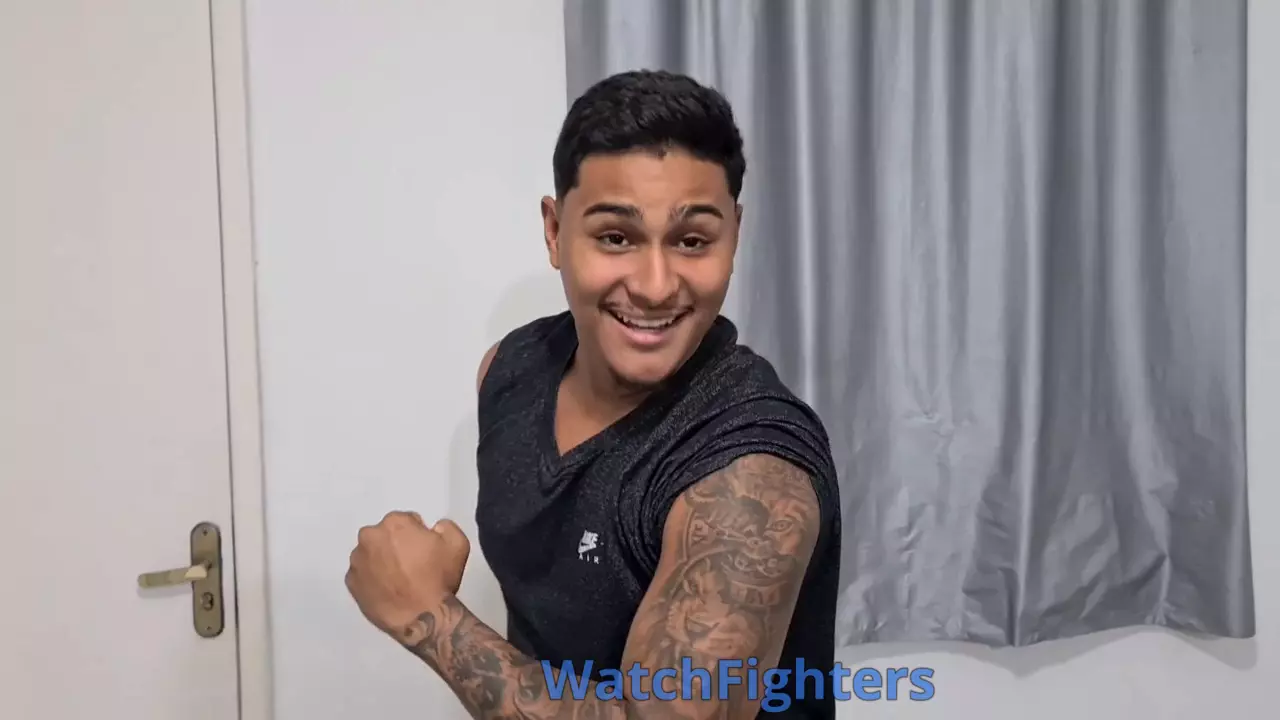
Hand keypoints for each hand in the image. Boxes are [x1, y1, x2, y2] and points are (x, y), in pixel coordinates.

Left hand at [345, 511, 469, 640]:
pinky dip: (371, 579)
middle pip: (384, 536)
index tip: (424, 552)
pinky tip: (387, 591)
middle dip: (395, 546)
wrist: (422, 618)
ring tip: (398, 581)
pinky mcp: (350, 583)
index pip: (405, 521)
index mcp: (394, 523)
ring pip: (370, 554)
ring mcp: (357, 561)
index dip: (417, 536)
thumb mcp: (458, 544)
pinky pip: (362, 575)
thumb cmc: (439, 580)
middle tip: (411, 566)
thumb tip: (433, 529)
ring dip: (381, 561)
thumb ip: (445, 526)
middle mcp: (370, 537)